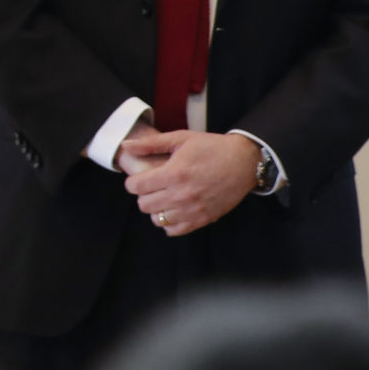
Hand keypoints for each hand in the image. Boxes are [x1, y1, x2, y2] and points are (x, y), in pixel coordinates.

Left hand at [120, 130, 258, 236]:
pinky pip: (175, 230)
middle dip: (143, 195)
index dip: (133, 182)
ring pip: (157, 219)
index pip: (135, 187)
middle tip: (152, 187)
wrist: (244, 161)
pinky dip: (170, 222)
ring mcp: (193, 209)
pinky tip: (174, 210)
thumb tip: (125, 144)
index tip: (139, 179)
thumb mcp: (180, 139)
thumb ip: (150, 144)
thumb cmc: (211, 147)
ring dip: (156, 209)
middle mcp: (182, 195)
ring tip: (163, 198)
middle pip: (144, 205)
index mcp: (174, 174)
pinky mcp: (204, 219)